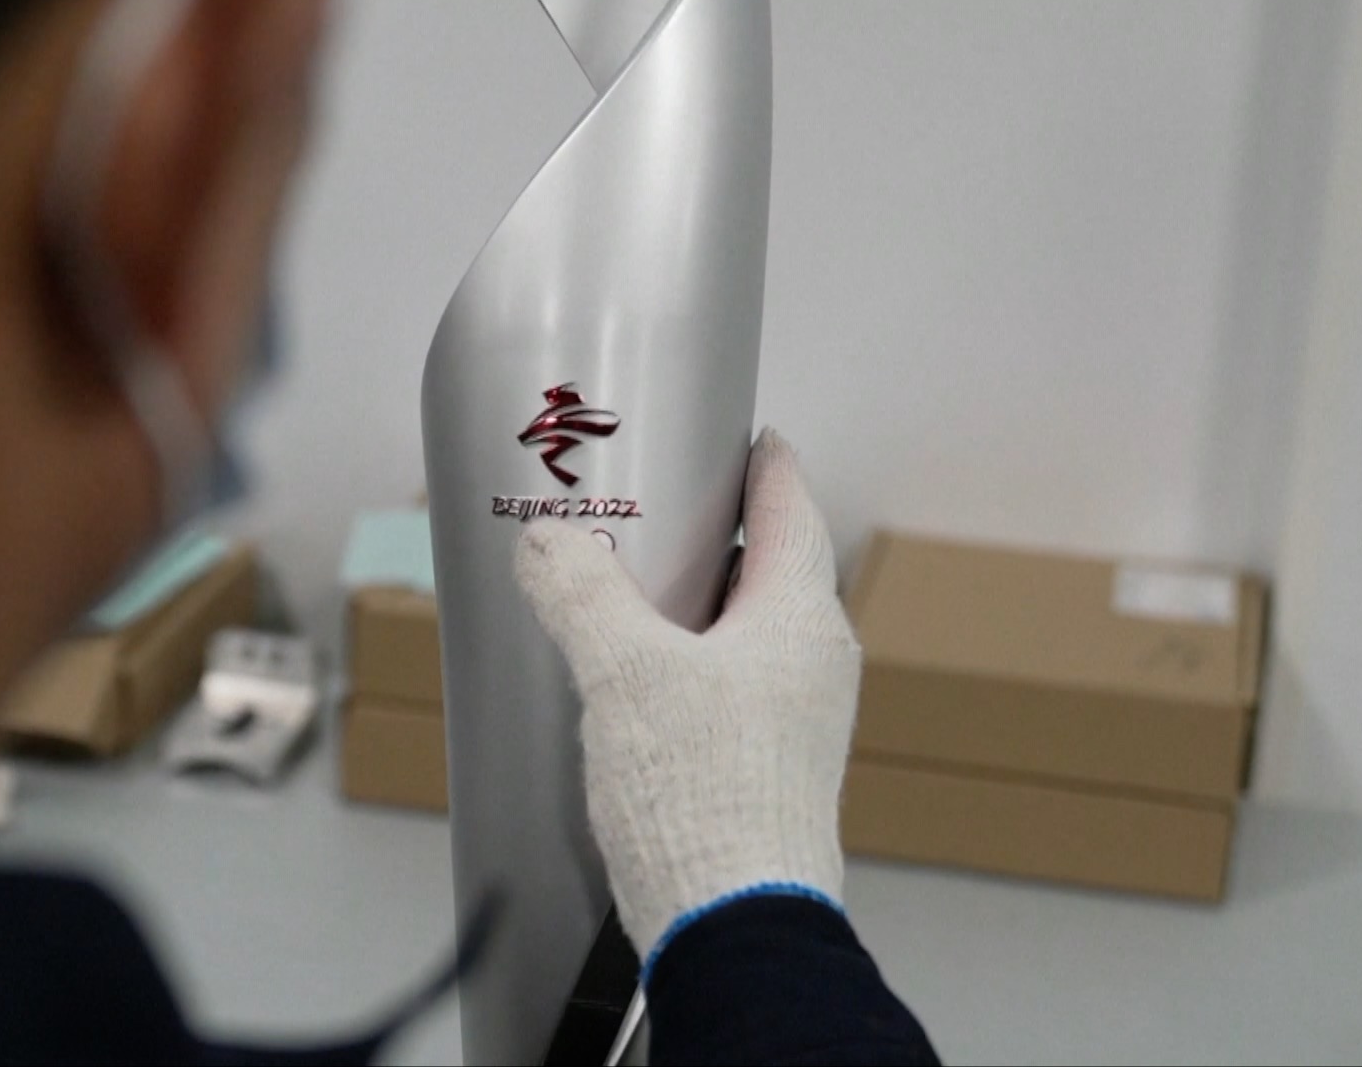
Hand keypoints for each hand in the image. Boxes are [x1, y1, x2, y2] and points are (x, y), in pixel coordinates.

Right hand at [514, 429, 860, 970]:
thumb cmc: (702, 795)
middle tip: (655, 507)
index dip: (762, 464)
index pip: (791, 508)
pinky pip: (728, 689)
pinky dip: (684, 666)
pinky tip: (631, 685)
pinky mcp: (765, 770)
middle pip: (768, 570)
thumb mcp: (623, 670)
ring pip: (744, 634)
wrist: (731, 924)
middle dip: (713, 536)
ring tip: (624, 593)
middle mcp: (812, 664)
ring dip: (691, 608)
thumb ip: (580, 592)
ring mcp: (794, 721)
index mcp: (799, 617)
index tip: (744, 437)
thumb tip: (550, 544)